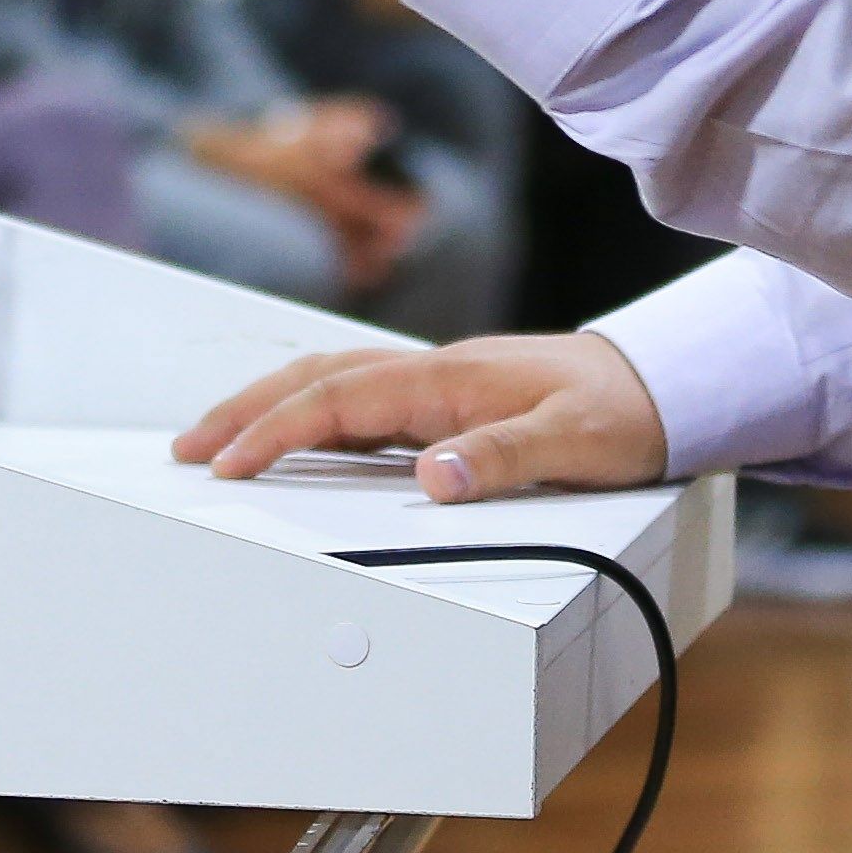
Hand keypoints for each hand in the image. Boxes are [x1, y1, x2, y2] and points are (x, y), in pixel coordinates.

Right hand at [172, 331, 671, 507]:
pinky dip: (310, 410)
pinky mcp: (446, 398)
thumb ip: (504, 458)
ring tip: (219, 438)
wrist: (663, 383)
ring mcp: (436, 383)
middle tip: (187, 447)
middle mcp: (431, 374)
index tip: (225, 464)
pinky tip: (297, 436)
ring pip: (331, 381)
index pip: (336, 400)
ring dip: (269, 405)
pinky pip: (359, 397)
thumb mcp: (575, 443)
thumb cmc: (622, 412)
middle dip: (244, 409)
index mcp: (447, 380)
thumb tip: (432, 478)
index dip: (273, 431)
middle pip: (314, 378)